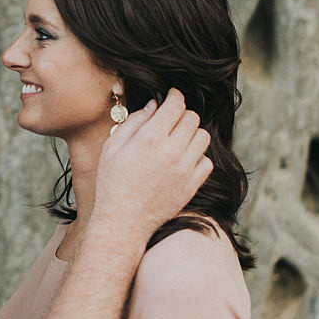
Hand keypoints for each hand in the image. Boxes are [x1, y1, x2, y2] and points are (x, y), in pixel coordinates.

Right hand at [91, 88, 210, 244]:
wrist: (123, 222)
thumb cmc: (112, 183)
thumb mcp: (112, 147)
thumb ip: (134, 122)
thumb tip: (154, 106)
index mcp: (150, 139)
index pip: (175, 105)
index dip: (175, 96)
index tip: (172, 96)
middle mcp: (172, 152)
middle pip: (192, 118)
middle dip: (181, 114)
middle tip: (170, 120)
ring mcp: (185, 170)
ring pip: (203, 137)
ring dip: (191, 134)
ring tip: (177, 140)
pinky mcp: (192, 185)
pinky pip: (206, 161)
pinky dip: (197, 157)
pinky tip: (182, 160)